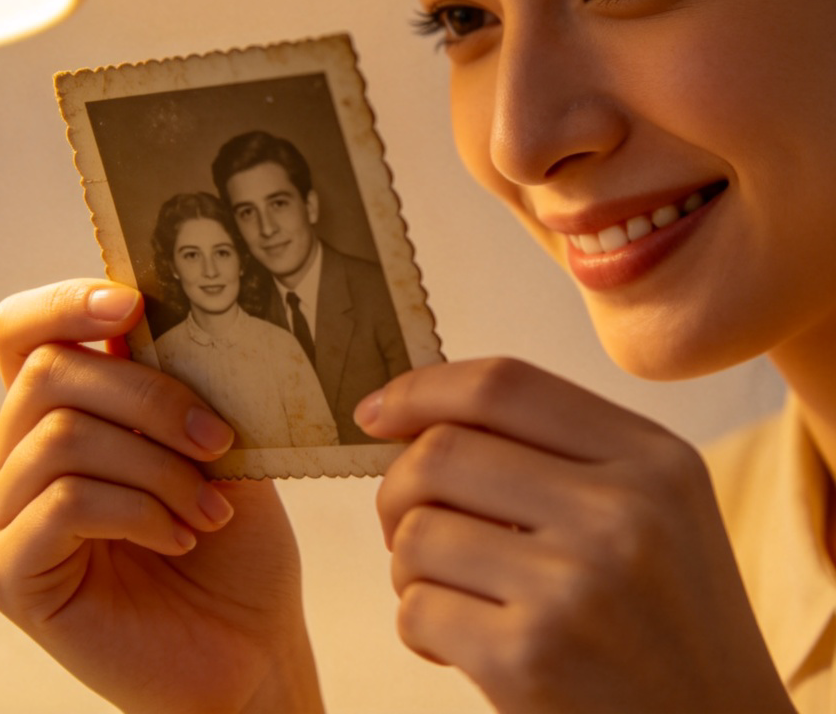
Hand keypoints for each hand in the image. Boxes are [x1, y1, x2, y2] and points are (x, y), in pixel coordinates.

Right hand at [0, 279, 322, 713]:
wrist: (244, 643)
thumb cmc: (231, 539)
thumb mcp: (215, 440)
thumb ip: (179, 379)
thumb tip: (165, 313)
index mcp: (57, 413)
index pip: (21, 330)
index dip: (65, 302)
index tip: (133, 305)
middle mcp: (12, 457)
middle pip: (49, 373)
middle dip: (150, 397)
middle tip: (218, 439)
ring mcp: (0, 515)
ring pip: (63, 437)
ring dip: (157, 466)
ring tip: (209, 506)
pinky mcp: (7, 572)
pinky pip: (66, 502)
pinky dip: (140, 510)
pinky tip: (182, 536)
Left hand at [355, 359, 793, 713]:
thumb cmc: (668, 620)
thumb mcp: (654, 506)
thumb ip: (557, 449)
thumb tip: (414, 418)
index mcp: (651, 458)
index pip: (502, 385)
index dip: (421, 389)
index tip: (375, 411)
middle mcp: (619, 511)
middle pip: (442, 452)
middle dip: (397, 487)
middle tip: (406, 524)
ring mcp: (575, 586)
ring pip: (418, 532)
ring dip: (407, 564)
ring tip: (449, 591)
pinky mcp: (530, 659)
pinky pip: (416, 609)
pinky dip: (419, 625)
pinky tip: (461, 645)